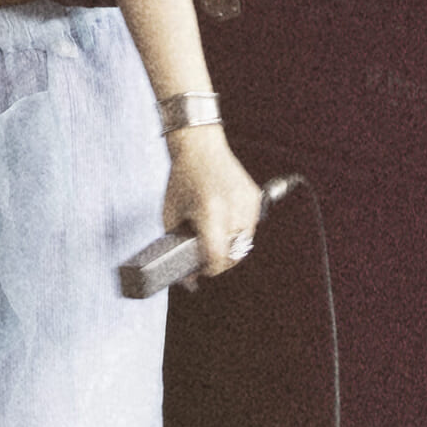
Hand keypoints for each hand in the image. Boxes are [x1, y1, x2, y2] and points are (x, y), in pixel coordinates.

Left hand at [158, 126, 263, 278]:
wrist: (200, 146)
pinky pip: (250, 227)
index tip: (201, 270)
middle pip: (235, 255)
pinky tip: (224, 221)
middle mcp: (233, 207)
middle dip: (220, 262)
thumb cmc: (182, 180)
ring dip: (231, 247)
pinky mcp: (255, 198)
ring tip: (215, 238)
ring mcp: (248, 202)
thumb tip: (188, 279)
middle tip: (206, 257)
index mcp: (210, 211)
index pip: (218, 257)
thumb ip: (177, 246)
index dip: (210, 269)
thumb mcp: (171, 214)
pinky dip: (238, 231)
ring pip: (245, 244)